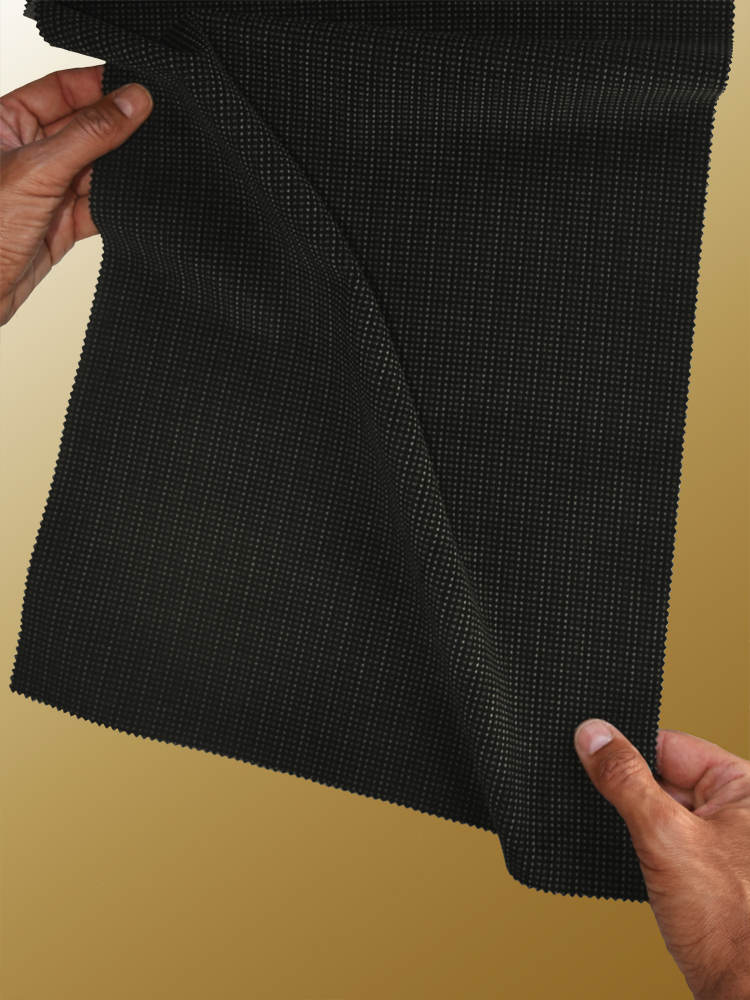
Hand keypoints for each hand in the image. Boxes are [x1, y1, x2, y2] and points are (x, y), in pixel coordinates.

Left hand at [0, 66, 152, 325]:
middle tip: (155, 126)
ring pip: (95, 170)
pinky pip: (98, 208)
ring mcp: (44, 190)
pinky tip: (136, 201)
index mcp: (3, 122)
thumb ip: (89, 135)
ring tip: (150, 165)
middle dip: (118, 131)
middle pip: (83, 130)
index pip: (60, 90)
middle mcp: (24, 153)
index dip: (99, 86)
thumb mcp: (38, 170)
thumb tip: (131, 102)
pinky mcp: (59, 226)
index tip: (138, 88)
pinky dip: (118, 206)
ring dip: (121, 171)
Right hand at [574, 718, 749, 999]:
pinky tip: (629, 861)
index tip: (587, 748)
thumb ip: (625, 780)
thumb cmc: (729, 925)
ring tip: (626, 842)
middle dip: (629, 791)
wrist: (742, 994)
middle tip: (600, 802)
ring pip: (659, 809)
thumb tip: (592, 734)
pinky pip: (663, 839)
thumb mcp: (664, 836)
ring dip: (633, 821)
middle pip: (663, 775)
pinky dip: (641, 846)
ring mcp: (724, 841)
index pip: (671, 745)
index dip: (628, 749)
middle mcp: (739, 809)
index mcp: (745, 786)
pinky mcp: (708, 870)